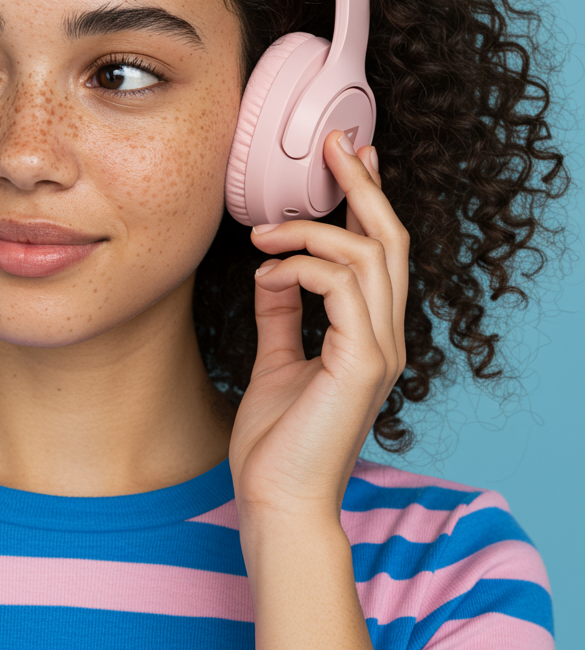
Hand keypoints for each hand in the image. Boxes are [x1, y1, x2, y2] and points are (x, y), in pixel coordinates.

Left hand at [227, 129, 409, 533]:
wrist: (276, 504)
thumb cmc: (276, 443)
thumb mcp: (275, 361)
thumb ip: (281, 314)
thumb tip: (274, 271)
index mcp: (367, 335)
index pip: (379, 253)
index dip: (368, 200)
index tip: (349, 157)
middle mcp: (384, 336)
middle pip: (388, 240)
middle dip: (362, 185)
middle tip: (334, 145)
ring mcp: (378, 350)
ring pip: (368, 255)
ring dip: (309, 230)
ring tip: (261, 234)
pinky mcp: (362, 364)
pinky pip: (341, 287)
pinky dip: (300, 267)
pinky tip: (266, 274)